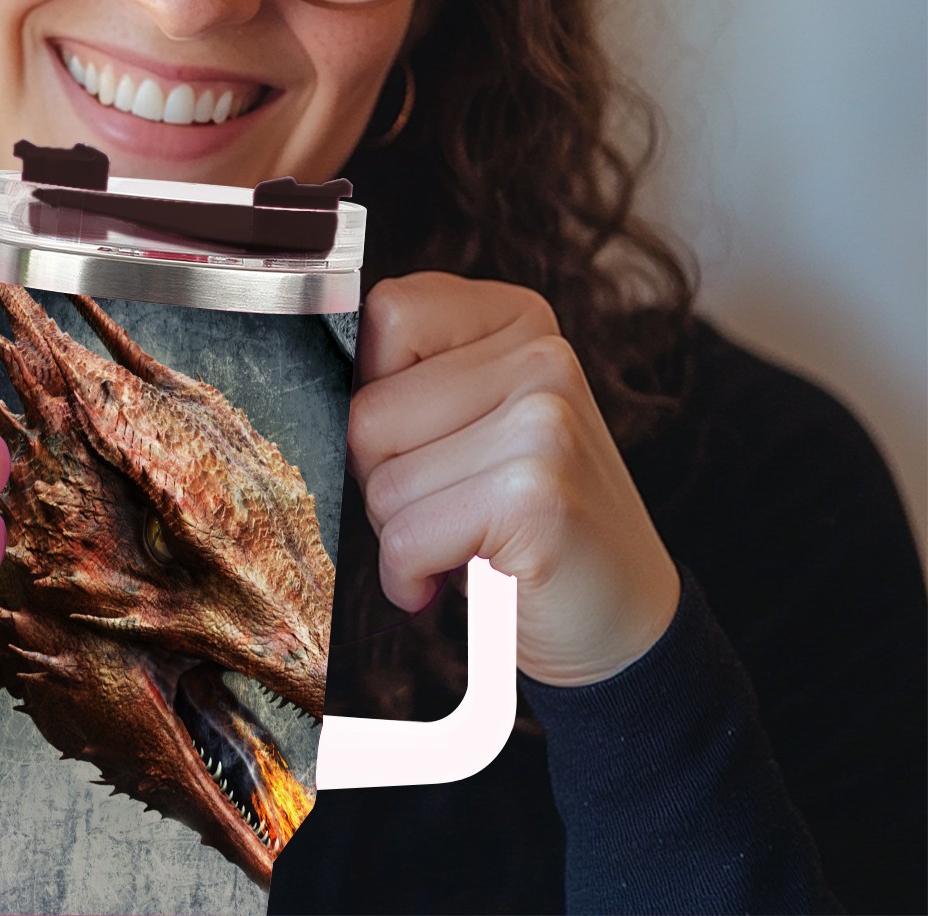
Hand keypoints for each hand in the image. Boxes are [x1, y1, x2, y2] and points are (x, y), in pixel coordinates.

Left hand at [348, 273, 679, 685]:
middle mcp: (541, 355)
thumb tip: (313, 380)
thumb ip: (411, 378)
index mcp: (519, 318)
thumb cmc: (522, 520)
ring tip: (461, 540)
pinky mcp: (535, 495)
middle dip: (382, 477)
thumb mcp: (473, 421)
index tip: (418, 439)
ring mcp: (544, 421)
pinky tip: (454, 580)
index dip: (374, 390)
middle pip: (368, 410)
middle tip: (445, 506)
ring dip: (399, 533)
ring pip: (380, 480)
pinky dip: (409, 577)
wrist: (623, 623)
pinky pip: (405, 538)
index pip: (386, 313)